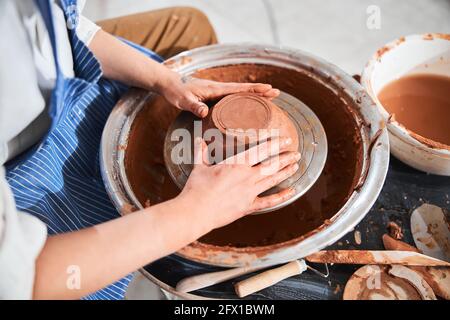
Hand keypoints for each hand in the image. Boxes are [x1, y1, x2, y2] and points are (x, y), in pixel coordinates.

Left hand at [158, 75, 279, 117]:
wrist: (169, 84)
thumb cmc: (176, 92)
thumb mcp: (183, 100)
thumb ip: (193, 106)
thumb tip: (204, 113)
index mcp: (215, 89)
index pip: (239, 89)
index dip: (255, 90)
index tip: (269, 89)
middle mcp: (219, 88)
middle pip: (244, 89)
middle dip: (261, 90)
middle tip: (277, 93)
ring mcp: (217, 91)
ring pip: (240, 92)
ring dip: (254, 94)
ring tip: (269, 97)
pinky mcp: (214, 95)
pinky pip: (233, 96)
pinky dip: (244, 98)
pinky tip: (248, 104)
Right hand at [178, 137, 299, 231]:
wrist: (196, 212)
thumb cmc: (196, 188)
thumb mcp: (199, 167)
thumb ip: (202, 152)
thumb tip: (199, 139)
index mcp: (236, 164)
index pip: (261, 151)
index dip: (275, 144)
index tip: (285, 140)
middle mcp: (247, 177)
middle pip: (271, 165)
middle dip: (285, 157)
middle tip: (296, 152)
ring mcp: (249, 193)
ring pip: (273, 180)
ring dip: (286, 172)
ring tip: (296, 166)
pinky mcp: (248, 207)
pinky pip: (269, 202)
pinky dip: (281, 196)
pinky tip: (292, 191)